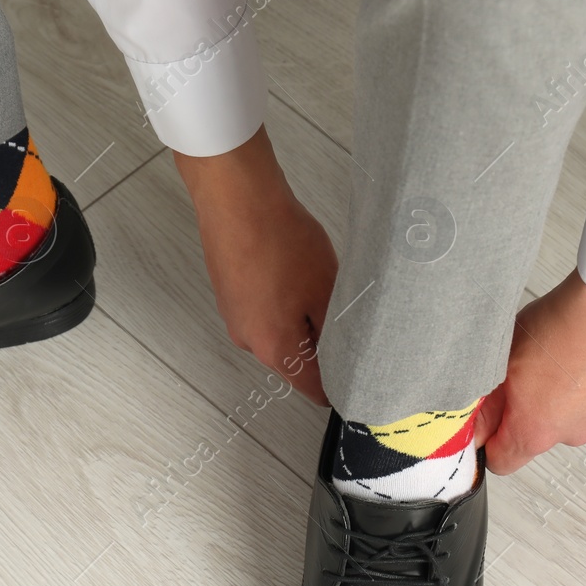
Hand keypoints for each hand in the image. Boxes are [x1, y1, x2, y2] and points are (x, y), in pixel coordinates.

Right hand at [173, 126, 337, 404]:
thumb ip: (335, 332)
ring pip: (278, 330)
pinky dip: (282, 297)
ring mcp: (235, 316)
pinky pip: (263, 308)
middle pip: (294, 358)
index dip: (337, 385)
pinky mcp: (229, 292)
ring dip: (301, 316)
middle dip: (321, 342)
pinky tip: (293, 270)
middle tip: (345, 313)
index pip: (311, 386)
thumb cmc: (280, 241)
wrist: (237, 198)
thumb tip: (342, 354)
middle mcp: (248, 340)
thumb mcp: (326, 290)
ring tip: (318, 282)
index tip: (356, 377)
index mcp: (274, 348)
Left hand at [475, 270, 585, 473]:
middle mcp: (575, 432)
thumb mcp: (502, 360)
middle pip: (542, 432)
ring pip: (578, 410)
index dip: (489, 442)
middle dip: (531, 408)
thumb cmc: (561, 324)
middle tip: (527, 370)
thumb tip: (473, 425)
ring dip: (568, 391)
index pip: (503, 461)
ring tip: (563, 352)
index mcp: (536, 431)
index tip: (487, 422)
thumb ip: (486, 403)